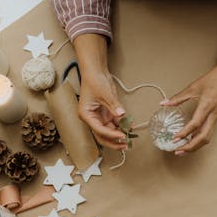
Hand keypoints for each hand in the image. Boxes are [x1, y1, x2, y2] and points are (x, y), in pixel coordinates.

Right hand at [74, 34, 126, 149]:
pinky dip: (122, 125)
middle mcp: (92, 118)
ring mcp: (100, 116)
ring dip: (119, 134)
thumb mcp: (105, 94)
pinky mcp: (107, 113)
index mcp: (86, 115)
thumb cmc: (94, 81)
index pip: (99, 130)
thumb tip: (121, 115)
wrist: (96, 71)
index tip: (122, 136)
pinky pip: (115, 123)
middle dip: (114, 142)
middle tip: (125, 145)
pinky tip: (130, 127)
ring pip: (110, 131)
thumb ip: (114, 107)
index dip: (112, 135)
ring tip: (130, 137)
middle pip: (102, 136)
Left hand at [161, 46, 216, 154]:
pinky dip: (199, 140)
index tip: (175, 139)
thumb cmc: (214, 80)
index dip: (184, 133)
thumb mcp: (193, 87)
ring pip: (206, 137)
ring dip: (195, 146)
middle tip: (178, 151)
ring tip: (183, 149)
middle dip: (190, 147)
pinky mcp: (214, 118)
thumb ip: (178, 98)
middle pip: (203, 137)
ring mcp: (214, 118)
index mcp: (206, 106)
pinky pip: (208, 133)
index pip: (195, 124)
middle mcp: (212, 115)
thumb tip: (165, 103)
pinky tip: (191, 141)